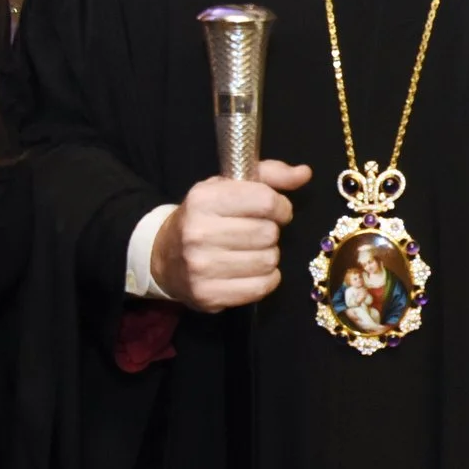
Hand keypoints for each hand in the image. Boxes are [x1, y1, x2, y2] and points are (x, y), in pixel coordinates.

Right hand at [150, 161, 313, 310]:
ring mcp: (201, 267)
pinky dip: (266, 279)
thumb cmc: (205, 217)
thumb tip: (305, 173)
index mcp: (204, 199)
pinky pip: (261, 287)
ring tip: (252, 251)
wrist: (163, 257)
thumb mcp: (228, 186)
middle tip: (257, 232)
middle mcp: (199, 232)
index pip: (265, 201)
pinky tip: (252, 270)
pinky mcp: (208, 295)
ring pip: (268, 261)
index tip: (276, 211)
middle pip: (269, 233)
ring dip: (268, 256)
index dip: (281, 206)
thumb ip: (269, 175)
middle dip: (271, 232)